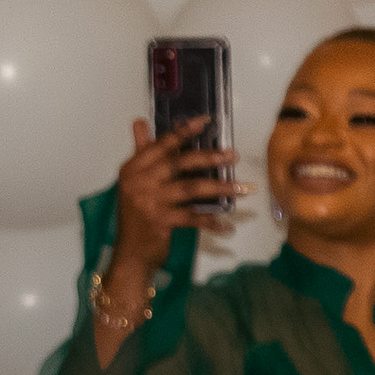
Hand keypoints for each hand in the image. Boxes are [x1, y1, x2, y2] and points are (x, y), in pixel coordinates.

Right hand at [108, 115, 235, 270]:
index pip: (161, 145)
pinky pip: (193, 218)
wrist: (131, 252)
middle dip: (209, 158)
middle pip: (179, 164)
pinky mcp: (160, 221)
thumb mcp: (135, 181)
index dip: (184, 132)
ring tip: (243, 188)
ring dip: (220, 188)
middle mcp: (138, 182)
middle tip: (233, 155)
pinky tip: (227, 226)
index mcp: (133, 168)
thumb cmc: (137, 215)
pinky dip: (211, 222)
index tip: (205, 121)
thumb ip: (141, 152)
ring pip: (191, 189)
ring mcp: (149, 202)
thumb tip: (139, 122)